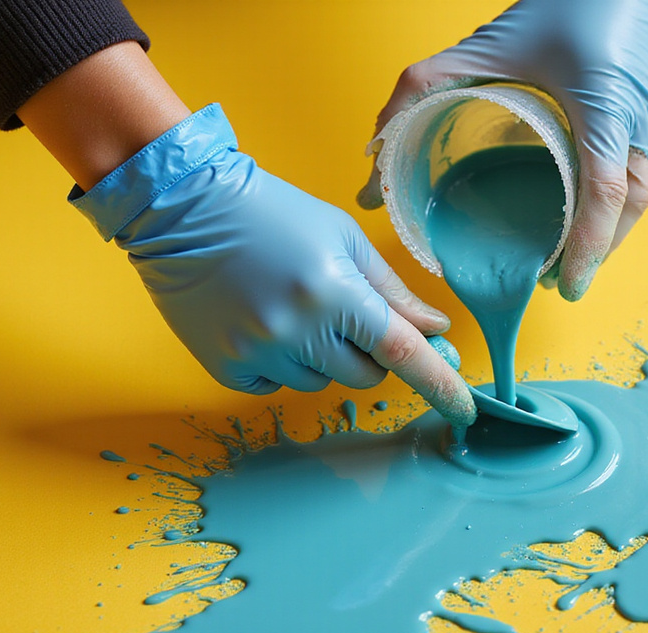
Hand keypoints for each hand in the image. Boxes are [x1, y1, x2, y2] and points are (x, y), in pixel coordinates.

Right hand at [72, 105, 475, 425]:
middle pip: (366, 376)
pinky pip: (276, 386)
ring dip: (320, 356)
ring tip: (291, 306)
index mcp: (336, 292)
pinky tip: (261, 321)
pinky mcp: (226, 367)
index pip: (403, 353)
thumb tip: (434, 329)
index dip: (441, 385)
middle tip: (345, 313)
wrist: (183, 208)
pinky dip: (279, 363)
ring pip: (320, 382)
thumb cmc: (272, 213)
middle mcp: (298, 331)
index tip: (464, 410)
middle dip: (369, 353)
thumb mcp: (342, 238)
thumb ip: (391, 290)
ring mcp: (258, 353)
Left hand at [359, 0, 647, 300]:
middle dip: (594, 253)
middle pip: (627, 208)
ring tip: (568, 259)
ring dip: (608, 235)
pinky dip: (618, 208)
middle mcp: (640, 122)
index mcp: (603, 106)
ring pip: (640, 197)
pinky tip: (587, 216)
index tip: (562, 284)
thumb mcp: (485, 45)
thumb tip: (375, 153)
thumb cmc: (562, 6)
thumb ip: (423, 89)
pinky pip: (643, 176)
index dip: (585, 246)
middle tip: (555, 281)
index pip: (603, 192)